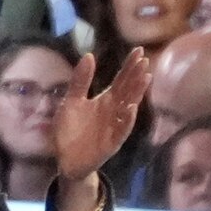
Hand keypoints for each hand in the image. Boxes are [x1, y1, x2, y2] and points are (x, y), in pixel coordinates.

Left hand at [52, 47, 154, 196]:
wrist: (65, 159)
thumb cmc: (70, 130)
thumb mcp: (71, 101)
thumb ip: (80, 81)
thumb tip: (89, 55)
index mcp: (106, 99)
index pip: (121, 79)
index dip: (129, 66)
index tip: (138, 50)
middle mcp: (114, 110)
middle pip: (128, 90)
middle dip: (136, 76)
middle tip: (144, 60)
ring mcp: (115, 125)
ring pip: (130, 106)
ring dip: (137, 93)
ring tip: (145, 78)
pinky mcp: (113, 141)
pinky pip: (122, 129)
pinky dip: (127, 119)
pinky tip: (131, 107)